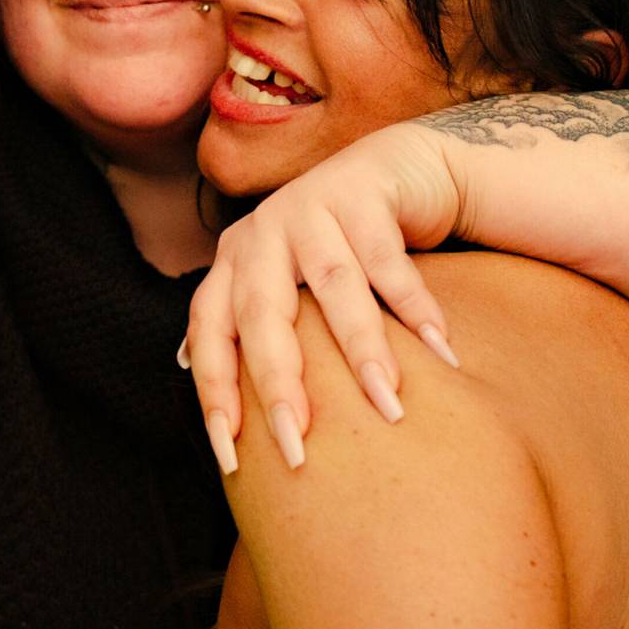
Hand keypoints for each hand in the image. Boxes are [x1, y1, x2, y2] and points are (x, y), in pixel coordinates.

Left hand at [186, 121, 463, 472]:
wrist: (399, 170)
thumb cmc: (341, 249)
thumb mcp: (289, 284)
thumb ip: (248, 324)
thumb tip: (185, 367)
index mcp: (234, 262)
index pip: (210, 334)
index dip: (217, 395)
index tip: (231, 458)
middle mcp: (261, 232)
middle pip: (261, 315)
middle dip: (278, 385)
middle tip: (299, 445)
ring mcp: (309, 205)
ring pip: (333, 287)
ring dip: (363, 349)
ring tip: (387, 405)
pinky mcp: (360, 189)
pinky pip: (390, 261)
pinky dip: (417, 310)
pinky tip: (442, 354)